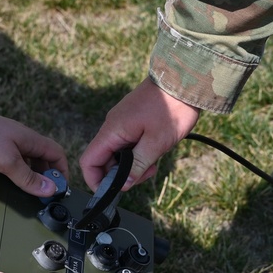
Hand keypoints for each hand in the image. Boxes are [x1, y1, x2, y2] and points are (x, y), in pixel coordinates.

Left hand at [0, 104, 68, 196]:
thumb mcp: (7, 162)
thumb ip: (28, 177)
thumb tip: (50, 190)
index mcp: (31, 140)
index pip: (57, 154)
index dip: (62, 172)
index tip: (59, 190)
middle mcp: (22, 142)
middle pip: (43, 160)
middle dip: (45, 178)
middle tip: (42, 197)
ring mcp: (7, 145)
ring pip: (26, 163)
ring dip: (29, 177)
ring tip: (26, 194)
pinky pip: (10, 164)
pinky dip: (13, 175)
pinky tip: (7, 184)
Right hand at [81, 78, 200, 189]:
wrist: (184, 81)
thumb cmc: (172, 108)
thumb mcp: (156, 143)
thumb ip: (137, 166)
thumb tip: (123, 185)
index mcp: (112, 130)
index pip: (89, 161)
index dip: (95, 181)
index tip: (111, 192)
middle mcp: (112, 126)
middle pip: (104, 161)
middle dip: (120, 175)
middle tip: (145, 174)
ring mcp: (122, 123)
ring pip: (117, 154)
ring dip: (133, 165)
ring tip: (153, 163)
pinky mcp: (132, 122)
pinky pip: (127, 144)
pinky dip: (138, 154)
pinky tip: (154, 152)